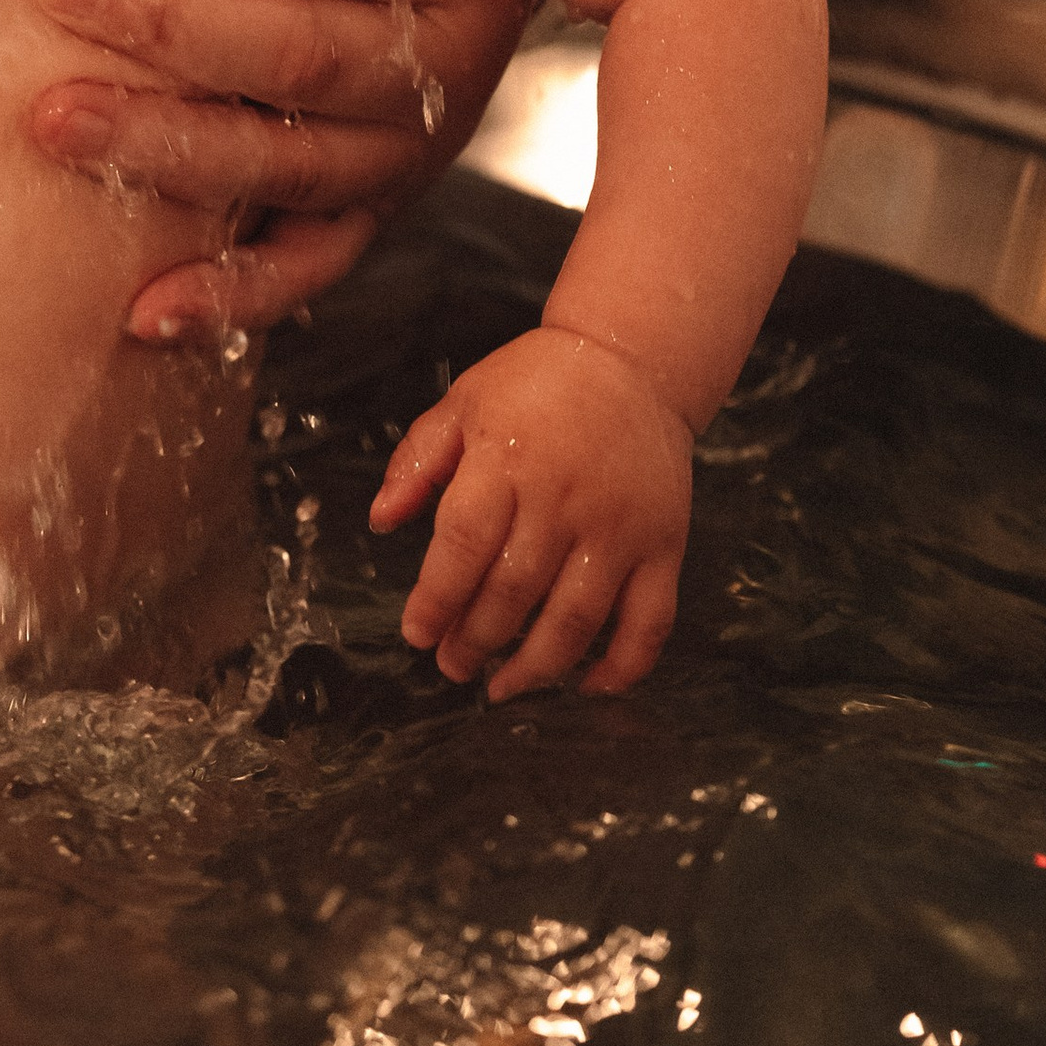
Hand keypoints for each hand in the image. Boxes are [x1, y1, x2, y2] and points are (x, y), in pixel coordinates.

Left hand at [30, 0, 526, 343]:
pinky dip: (232, 291)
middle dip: (172, 17)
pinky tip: (140, 310)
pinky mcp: (372, 206)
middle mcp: (444, 47)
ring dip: (167, 147)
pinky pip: (310, 264)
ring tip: (43, 118)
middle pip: (304, 47)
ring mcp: (406, 139)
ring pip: (290, 159)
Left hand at [372, 328, 690, 698]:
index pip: (463, 545)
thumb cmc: (537, 382)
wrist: (631, 360)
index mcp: (507, 460)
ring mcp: (619, 528)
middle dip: (475, 641)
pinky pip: (649, 623)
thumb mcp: (463, 402)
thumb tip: (381, 520)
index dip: (436, 600)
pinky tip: (587, 685)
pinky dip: (621, 667)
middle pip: (513, 592)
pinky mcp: (664, 546)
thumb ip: (417, 461)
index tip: (416, 634)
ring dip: (534, 668)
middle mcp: (564, 499)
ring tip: (501, 686)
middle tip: (452, 664)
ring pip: (575, 621)